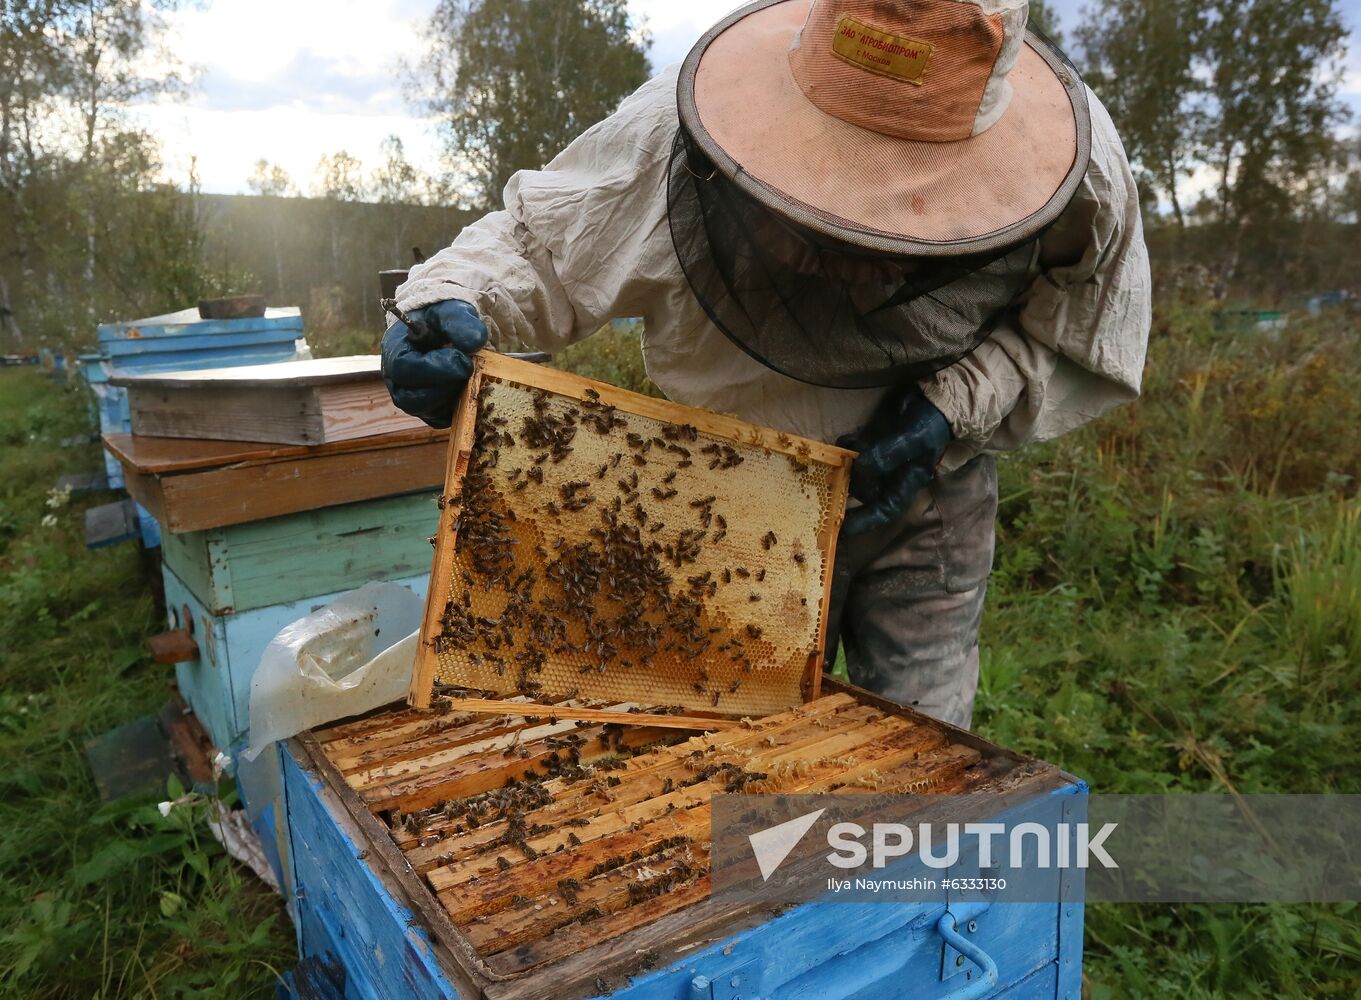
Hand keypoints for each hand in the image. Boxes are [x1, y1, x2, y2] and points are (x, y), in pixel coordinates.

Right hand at [381, 300, 488, 428]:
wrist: (445, 329)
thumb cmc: (442, 319)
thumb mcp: (451, 310)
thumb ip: (460, 321)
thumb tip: (474, 341)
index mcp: (395, 350)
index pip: (404, 368)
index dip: (435, 368)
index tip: (463, 360)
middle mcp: (396, 378)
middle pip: (409, 399)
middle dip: (445, 387)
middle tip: (469, 370)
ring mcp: (410, 396)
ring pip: (426, 411)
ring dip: (452, 398)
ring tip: (469, 377)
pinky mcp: (428, 408)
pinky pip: (440, 418)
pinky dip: (457, 408)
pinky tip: (469, 388)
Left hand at [838, 388, 951, 535]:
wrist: (931, 398)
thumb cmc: (930, 424)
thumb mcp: (913, 439)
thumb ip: (888, 454)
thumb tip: (860, 468)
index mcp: (904, 483)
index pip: (883, 510)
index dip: (863, 522)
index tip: (840, 530)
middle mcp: (888, 475)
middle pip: (861, 490)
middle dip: (843, 486)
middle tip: (827, 480)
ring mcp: (876, 459)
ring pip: (852, 471)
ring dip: (842, 465)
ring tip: (837, 456)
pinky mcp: (868, 442)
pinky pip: (849, 450)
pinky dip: (844, 446)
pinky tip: (845, 439)